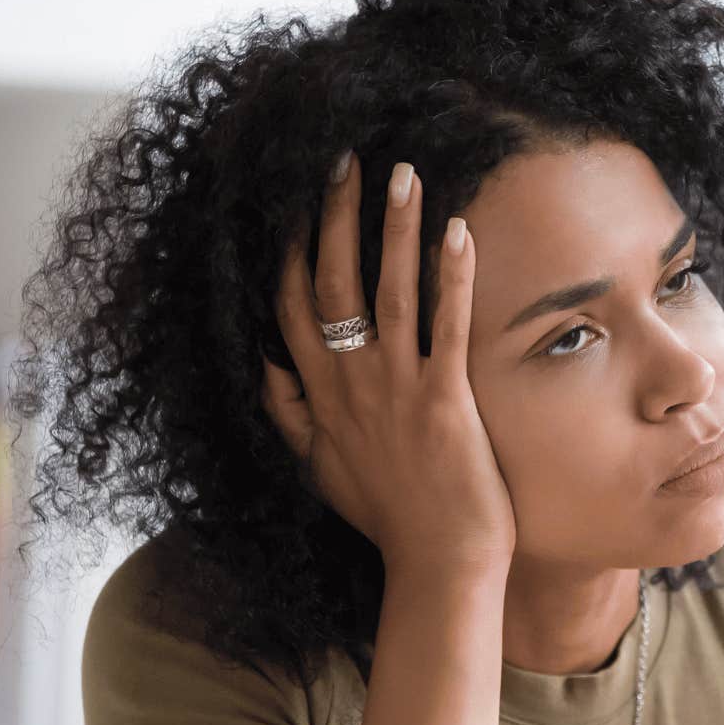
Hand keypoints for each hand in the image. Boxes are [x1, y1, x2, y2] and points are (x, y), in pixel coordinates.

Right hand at [262, 151, 516, 577]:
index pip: (293, 305)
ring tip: (403, 171)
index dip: (295, 248)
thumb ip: (289, 414)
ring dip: (393, 227)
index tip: (299, 198)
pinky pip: (447, 326)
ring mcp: (396, 391)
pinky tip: (459, 230)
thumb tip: (264, 371)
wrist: (437, 566)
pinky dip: (450, 276)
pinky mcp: (445, 402)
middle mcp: (350, 385)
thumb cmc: (387, 517)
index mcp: (320, 395)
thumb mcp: (319, 467)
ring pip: (386, 292)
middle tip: (345, 158)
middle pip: (332, 282)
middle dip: (336, 216)